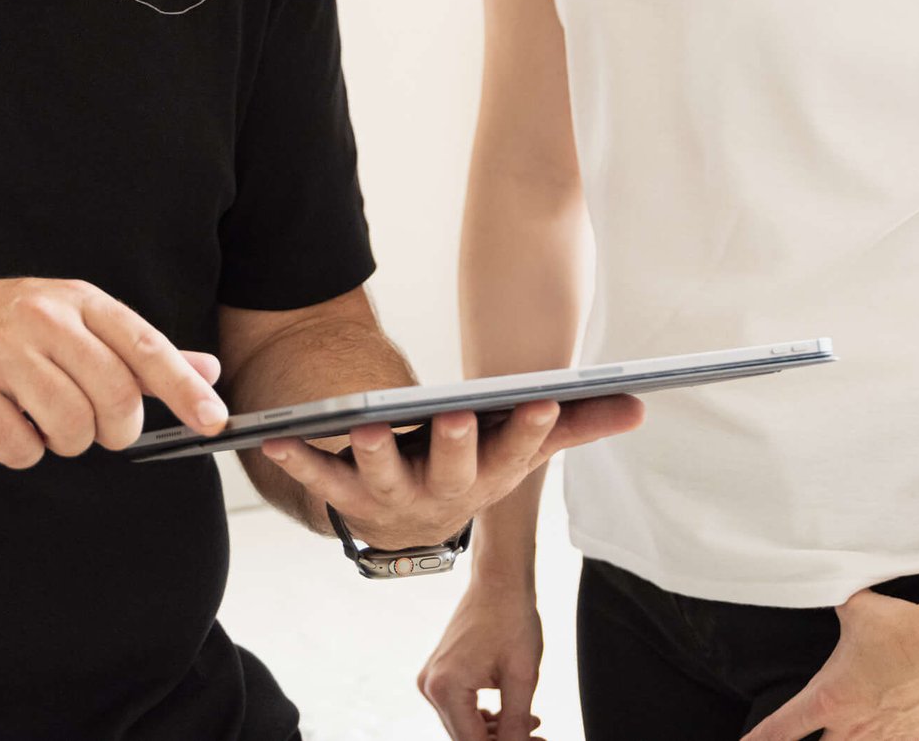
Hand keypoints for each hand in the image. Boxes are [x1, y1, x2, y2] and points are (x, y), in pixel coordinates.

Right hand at [0, 277, 228, 467]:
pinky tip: (5, 423)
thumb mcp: (73, 320)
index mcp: (77, 299)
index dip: (183, 389)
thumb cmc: (1, 327)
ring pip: (71, 427)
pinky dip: (22, 451)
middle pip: (114, 396)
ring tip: (42, 420)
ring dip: (65, 441)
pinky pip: (21, 449)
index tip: (213, 422)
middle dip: (115, 429)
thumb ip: (138, 350)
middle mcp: (43, 318)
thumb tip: (208, 371)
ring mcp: (1, 353)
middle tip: (99, 430)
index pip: (145, 344)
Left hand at [259, 395, 642, 554]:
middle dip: (457, 444)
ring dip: (376, 454)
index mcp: (491, 478)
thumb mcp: (523, 446)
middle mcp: (446, 496)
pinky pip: (323, 480)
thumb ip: (577, 423)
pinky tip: (278, 436)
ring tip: (369, 428)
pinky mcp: (349, 497)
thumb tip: (640, 404)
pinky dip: (299, 459)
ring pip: (385, 479)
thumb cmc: (474, 466)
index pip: (520, 454)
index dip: (534, 431)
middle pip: (455, 469)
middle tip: (458, 416)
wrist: (415, 520)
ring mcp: (394, 499)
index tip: (547, 400)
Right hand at [421, 581, 547, 740]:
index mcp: (446, 687)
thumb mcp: (521, 676)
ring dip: (496, 732)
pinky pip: (460, 707)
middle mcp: (431, 685)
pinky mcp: (440, 673)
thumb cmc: (510, 617)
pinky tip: (512, 713)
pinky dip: (485, 716)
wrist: (499, 580)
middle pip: (465, 737)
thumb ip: (516, 723)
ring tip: (531, 724)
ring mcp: (432, 678)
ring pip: (464, 725)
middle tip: (537, 738)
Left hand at [737, 589, 918, 740]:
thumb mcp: (855, 608)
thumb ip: (837, 604)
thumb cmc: (900, 627)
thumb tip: (825, 581)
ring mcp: (886, 738)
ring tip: (845, 737)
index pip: (783, 727)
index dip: (761, 738)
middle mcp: (854, 726)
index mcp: (829, 698)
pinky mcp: (917, 739)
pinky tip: (887, 738)